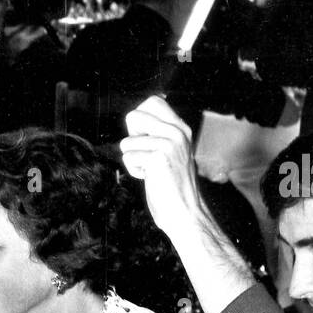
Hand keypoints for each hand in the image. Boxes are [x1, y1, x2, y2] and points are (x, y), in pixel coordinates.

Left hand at [120, 96, 204, 236]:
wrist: (185, 210)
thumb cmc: (171, 184)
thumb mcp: (170, 150)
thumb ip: (158, 132)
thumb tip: (133, 116)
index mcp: (181, 127)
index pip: (152, 101)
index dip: (139, 119)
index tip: (146, 138)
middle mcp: (177, 132)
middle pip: (133, 116)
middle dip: (132, 138)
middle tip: (147, 154)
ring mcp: (168, 143)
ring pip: (127, 143)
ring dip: (134, 160)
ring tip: (152, 170)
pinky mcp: (158, 157)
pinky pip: (128, 158)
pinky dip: (135, 170)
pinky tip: (151, 178)